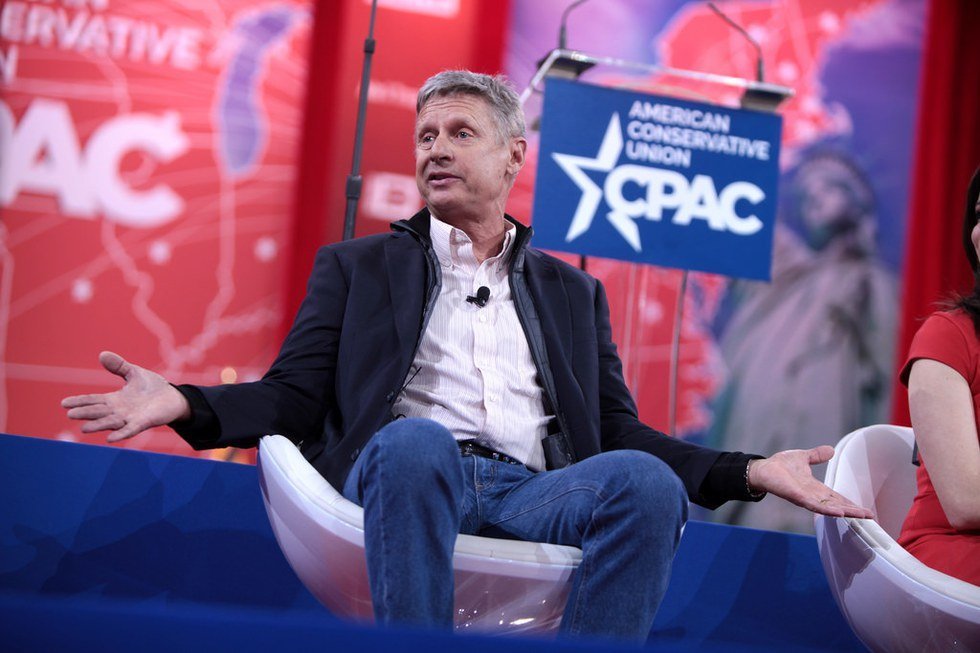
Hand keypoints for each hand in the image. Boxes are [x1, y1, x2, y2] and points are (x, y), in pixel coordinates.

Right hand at [61, 351, 190, 442]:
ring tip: (85, 429)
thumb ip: (119, 366)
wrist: (173, 397)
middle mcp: (119, 410)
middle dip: (85, 413)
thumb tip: (102, 354)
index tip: (63, 403)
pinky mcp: (143, 423)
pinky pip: (130, 429)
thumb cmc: (152, 387)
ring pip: (111, 422)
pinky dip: (121, 433)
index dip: (79, 401)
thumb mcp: (134, 373)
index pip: (94, 400)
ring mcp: (130, 418)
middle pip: (99, 412)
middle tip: (70, 414)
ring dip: (99, 426)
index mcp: (115, 399)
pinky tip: (110, 439)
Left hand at [747, 446, 873, 518]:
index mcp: (816, 488)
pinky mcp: (796, 496)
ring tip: (860, 516)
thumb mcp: (803, 457)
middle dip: (854, 511)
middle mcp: (813, 495)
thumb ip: (817, 456)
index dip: (852, 504)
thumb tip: (831, 450)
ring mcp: (805, 497)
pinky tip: (839, 513)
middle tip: (871, 517)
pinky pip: (814, 504)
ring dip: (845, 511)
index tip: (867, 511)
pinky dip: (827, 509)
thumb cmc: (780, 465)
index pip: (838, 498)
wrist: (762, 469)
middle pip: (837, 505)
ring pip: (829, 507)